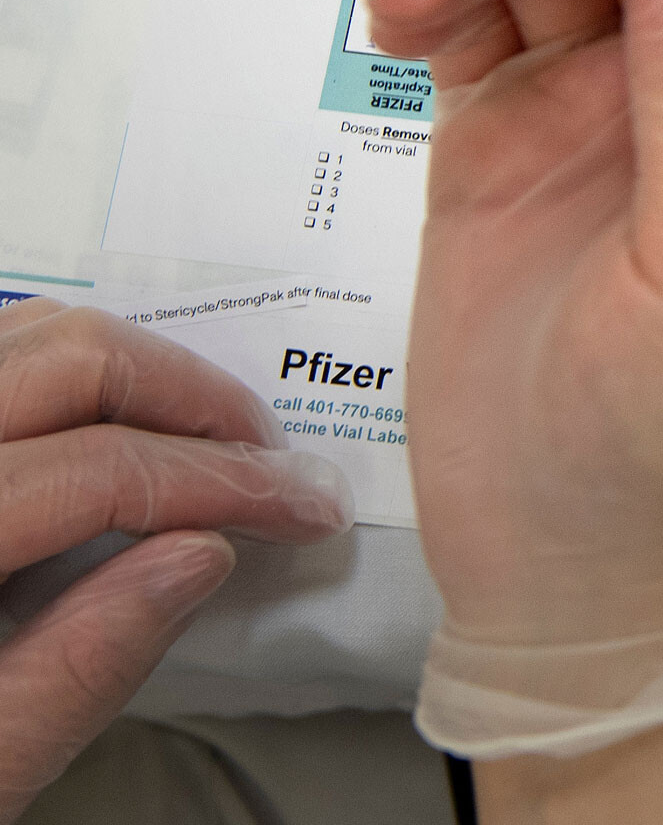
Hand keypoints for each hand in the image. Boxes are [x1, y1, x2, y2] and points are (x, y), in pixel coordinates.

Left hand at [0, 301, 352, 818]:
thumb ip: (80, 666)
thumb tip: (200, 556)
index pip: (99, 470)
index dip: (223, 483)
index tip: (298, 509)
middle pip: (69, 360)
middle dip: (192, 399)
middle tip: (264, 461)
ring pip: (20, 332)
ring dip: (128, 373)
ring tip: (194, 438)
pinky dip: (53, 374)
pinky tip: (97, 430)